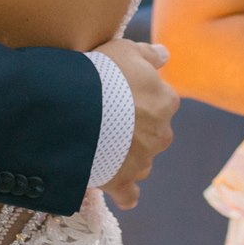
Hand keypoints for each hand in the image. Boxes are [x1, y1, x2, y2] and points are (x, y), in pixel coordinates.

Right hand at [95, 38, 177, 208]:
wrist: (78, 110)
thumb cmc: (102, 74)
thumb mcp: (125, 50)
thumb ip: (148, 54)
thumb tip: (165, 55)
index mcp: (164, 101)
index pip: (160, 100)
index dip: (139, 97)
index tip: (119, 94)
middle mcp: (161, 132)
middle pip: (153, 132)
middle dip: (136, 129)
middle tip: (107, 119)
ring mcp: (142, 159)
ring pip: (142, 160)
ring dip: (129, 156)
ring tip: (104, 148)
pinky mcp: (122, 181)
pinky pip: (128, 194)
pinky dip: (124, 192)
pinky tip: (116, 188)